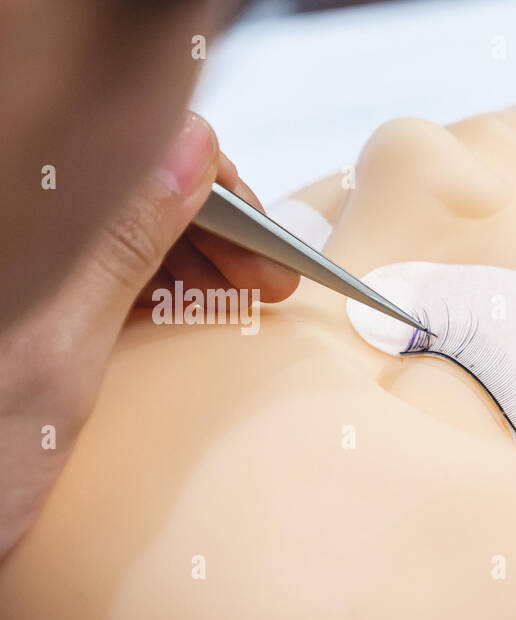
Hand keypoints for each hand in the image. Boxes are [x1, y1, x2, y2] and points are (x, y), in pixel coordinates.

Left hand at [0, 111, 297, 560]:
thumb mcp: (56, 357)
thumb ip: (117, 248)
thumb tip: (189, 149)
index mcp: (14, 232)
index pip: (118, 154)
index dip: (205, 182)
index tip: (262, 240)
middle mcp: (19, 244)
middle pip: (125, 188)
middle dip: (210, 225)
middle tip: (270, 283)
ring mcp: (26, 285)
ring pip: (122, 232)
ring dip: (194, 255)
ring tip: (247, 297)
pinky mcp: (31, 322)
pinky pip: (106, 278)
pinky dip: (160, 287)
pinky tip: (195, 309)